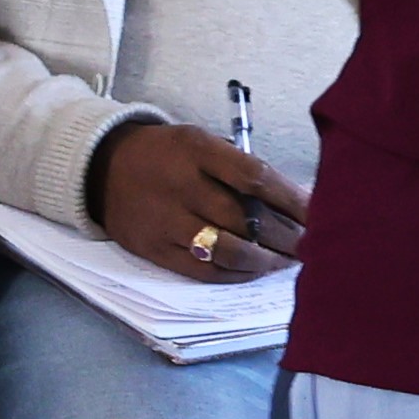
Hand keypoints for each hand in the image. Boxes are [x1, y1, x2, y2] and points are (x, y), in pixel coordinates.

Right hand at [91, 117, 308, 281]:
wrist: (97, 166)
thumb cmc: (165, 155)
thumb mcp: (199, 144)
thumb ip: (241, 169)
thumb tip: (298, 205)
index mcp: (195, 149)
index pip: (256, 178)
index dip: (293, 202)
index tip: (320, 216)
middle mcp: (180, 184)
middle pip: (248, 219)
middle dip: (286, 237)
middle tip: (309, 246)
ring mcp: (165, 219)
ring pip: (230, 250)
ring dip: (266, 261)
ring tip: (284, 261)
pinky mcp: (154, 248)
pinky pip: (205, 271)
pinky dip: (236, 274)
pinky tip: (252, 270)